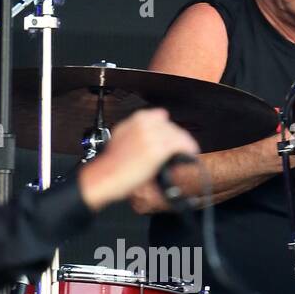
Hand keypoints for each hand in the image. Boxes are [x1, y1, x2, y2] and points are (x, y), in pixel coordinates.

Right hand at [77, 108, 198, 210]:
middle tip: (177, 151)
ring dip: (184, 145)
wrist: (105, 176)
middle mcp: (145, 124)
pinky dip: (188, 150)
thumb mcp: (122, 137)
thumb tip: (153, 134)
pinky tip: (189, 155)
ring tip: (184, 154)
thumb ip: (136, 130)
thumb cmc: (112, 164)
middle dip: (176, 138)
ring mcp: (153, 135)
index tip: (170, 137)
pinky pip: (182, 145)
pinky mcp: (159, 149)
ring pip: (179, 135)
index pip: (161, 116)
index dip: (167, 129)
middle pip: (172, 127)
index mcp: (136, 119)